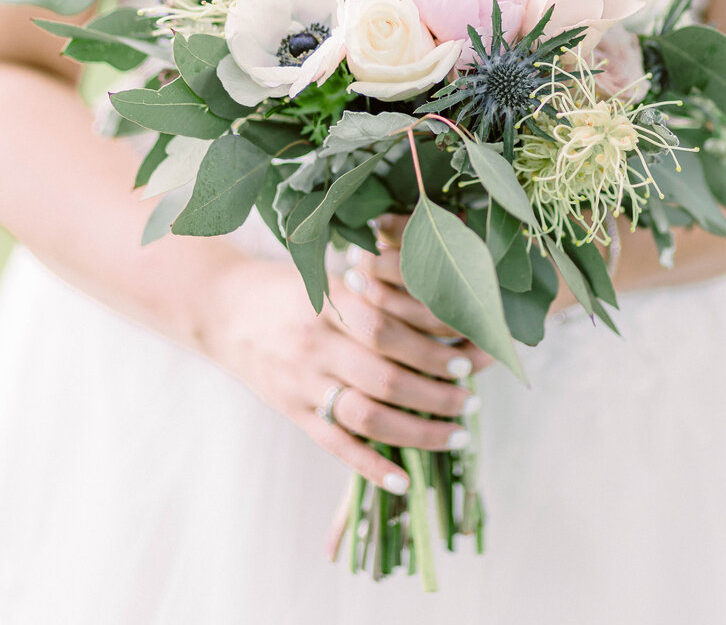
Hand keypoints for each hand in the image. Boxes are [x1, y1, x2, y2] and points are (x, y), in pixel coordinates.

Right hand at [204, 227, 491, 493]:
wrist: (222, 308)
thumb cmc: (287, 287)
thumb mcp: (328, 276)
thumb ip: (375, 294)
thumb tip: (440, 314)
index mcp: (330, 303)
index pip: (389, 327)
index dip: (431, 345)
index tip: (467, 356)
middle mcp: (317, 344)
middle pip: (386, 376)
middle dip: (437, 392)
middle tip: (472, 399)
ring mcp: (303, 382)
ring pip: (367, 415)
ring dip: (418, 430)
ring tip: (455, 433)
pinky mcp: (292, 411)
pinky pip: (336, 446)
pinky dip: (371, 467)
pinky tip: (404, 479)